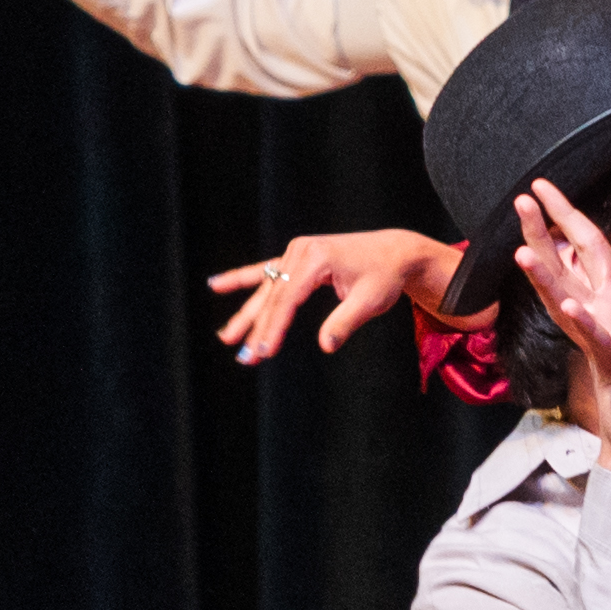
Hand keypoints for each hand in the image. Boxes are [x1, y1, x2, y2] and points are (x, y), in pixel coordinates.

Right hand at [210, 229, 464, 363]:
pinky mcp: (295, 257)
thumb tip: (326, 346)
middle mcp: (301, 251)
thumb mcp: (371, 301)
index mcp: (317, 258)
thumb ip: (345, 322)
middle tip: (244, 358)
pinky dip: (241, 279)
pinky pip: (264, 271)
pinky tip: (217, 285)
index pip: (288, 300)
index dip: (274, 327)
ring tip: (226, 338)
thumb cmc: (384, 276)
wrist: (394, 252)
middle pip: (273, 297)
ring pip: (266, 289)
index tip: (263, 351)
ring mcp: (295, 252)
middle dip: (258, 329)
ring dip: (247, 315)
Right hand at [509, 177, 610, 484]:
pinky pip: (592, 338)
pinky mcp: (608, 366)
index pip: (593, 249)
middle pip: (568, 262)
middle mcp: (603, 315)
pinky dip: (581, 320)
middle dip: (546, 229)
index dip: (572, 218)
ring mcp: (601, 339)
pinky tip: (569, 302)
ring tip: (522, 247)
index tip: (549, 190)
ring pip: (564, 298)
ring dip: (545, 272)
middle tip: (525, 194)